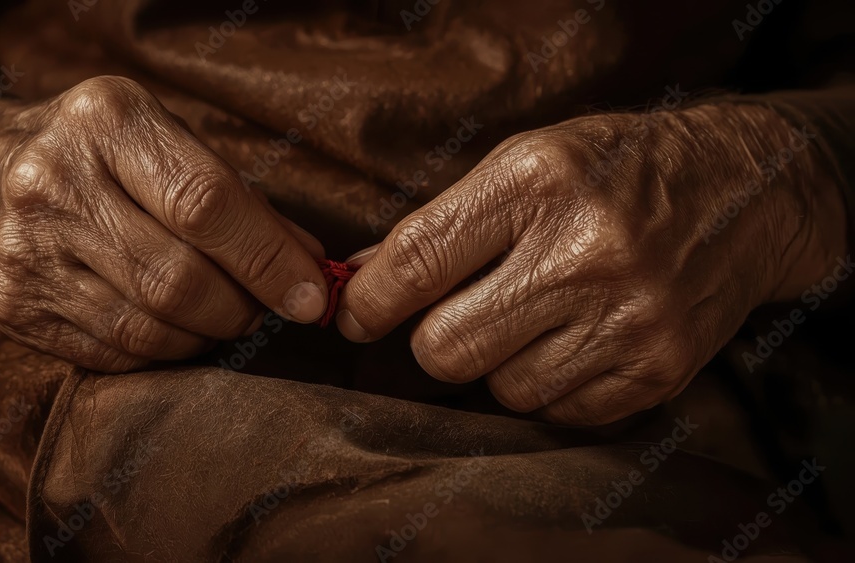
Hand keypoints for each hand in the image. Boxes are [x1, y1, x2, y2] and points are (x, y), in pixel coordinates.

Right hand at [0, 76, 327, 371]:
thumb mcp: (162, 138)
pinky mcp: (15, 309)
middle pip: (179, 278)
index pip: (205, 203)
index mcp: (104, 122)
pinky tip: (177, 328)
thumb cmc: (97, 153)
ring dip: (208, 334)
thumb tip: (309, 263)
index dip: (269, 259)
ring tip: (223, 313)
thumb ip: (237, 197)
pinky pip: (115, 354)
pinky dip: (165, 351)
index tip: (313, 295)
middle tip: (265, 306)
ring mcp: (26, 251)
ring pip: (150, 328)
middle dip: (244, 306)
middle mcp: (53, 183)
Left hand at [338, 103, 846, 423]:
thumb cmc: (614, 170)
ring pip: (502, 391)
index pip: (417, 260)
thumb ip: (443, 222)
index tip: (355, 316)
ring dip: (498, 364)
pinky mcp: (658, 369)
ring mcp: (628, 318)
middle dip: (432, 340)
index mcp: (537, 183)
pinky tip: (572, 342)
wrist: (743, 192)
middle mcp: (584, 253)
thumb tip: (363, 281)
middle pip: (446, 349)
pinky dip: (549, 387)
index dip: (369, 301)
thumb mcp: (525, 161)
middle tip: (455, 316)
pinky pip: (559, 414)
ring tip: (533, 319)